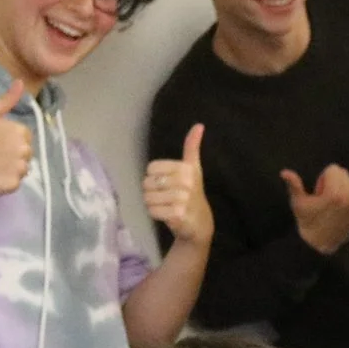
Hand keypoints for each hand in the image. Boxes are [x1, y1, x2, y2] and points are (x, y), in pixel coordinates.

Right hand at [0, 79, 32, 194]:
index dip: (9, 141)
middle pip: (26, 155)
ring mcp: (19, 168)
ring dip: (10, 169)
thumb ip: (7, 100)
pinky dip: (4, 183)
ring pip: (22, 170)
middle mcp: (24, 150)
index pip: (25, 138)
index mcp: (19, 131)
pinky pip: (14, 184)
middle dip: (12, 155)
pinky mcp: (12, 185)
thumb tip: (21, 82)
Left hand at [143, 124, 212, 247]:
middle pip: (148, 183)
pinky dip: (155, 214)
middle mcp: (186, 182)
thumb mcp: (193, 168)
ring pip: (148, 197)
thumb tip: (199, 125)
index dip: (155, 177)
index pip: (151, 168)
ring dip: (153, 204)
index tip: (167, 183)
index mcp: (186, 168)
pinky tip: (165, 215)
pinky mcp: (177, 214)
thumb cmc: (192, 193)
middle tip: (165, 197)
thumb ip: (192, 147)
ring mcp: (182, 199)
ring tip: (165, 205)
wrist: (200, 223)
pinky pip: (152, 210)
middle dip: (152, 191)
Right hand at [281, 164, 348, 254]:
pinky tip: (346, 207)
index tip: (320, 189)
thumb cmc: (307, 221)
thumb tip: (284, 172)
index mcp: (334, 193)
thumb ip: (294, 185)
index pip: (334, 169)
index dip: (325, 177)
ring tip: (337, 201)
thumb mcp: (298, 203)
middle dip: (336, 181)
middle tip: (327, 196)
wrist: (318, 245)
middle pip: (345, 175)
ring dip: (347, 189)